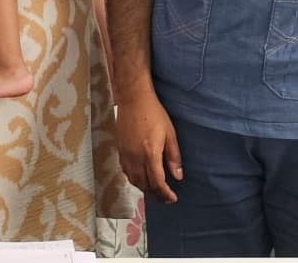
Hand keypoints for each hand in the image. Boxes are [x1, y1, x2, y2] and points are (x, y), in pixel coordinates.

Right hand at [115, 86, 181, 202]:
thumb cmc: (154, 114)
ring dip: (144, 188)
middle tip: (165, 197)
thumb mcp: (170, 134)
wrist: (133, 98)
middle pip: (144, 185)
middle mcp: (135, 157)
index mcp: (150, 154)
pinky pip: (125, 170)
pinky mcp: (119, 149)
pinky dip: (133, 178)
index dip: (165, 194)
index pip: (157, 183)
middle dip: (155, 194)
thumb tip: (178, 176)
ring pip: (133, 180)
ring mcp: (125, 154)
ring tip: (154, 189)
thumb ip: (173, 157)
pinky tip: (140, 176)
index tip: (173, 198)